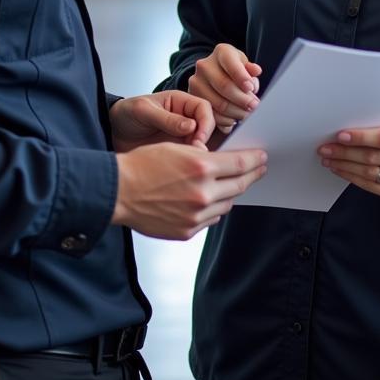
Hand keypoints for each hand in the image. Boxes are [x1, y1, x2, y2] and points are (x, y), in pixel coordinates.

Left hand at [109, 92, 214, 151]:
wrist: (112, 132)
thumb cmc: (126, 114)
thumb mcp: (143, 111)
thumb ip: (166, 118)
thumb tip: (191, 126)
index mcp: (179, 101)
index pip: (204, 108)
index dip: (206, 122)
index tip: (198, 137)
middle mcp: (185, 117)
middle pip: (208, 126)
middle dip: (204, 139)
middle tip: (194, 151)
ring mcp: (182, 134)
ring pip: (202, 142)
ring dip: (198, 151)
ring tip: (187, 160)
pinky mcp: (177, 149)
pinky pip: (191, 154)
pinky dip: (191, 160)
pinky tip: (182, 166)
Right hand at [112, 143, 267, 239]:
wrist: (117, 192)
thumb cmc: (142, 165)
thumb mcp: (177, 149)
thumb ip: (204, 157)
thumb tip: (225, 162)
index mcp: (201, 167)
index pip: (240, 164)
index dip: (255, 160)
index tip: (262, 158)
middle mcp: (202, 193)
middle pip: (239, 185)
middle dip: (252, 175)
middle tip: (259, 169)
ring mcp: (195, 215)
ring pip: (227, 204)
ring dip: (231, 193)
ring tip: (233, 185)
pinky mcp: (186, 231)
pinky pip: (210, 219)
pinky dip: (213, 209)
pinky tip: (210, 201)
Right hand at [188, 43, 261, 131]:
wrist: (215, 74)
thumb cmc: (235, 69)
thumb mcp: (244, 65)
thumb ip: (250, 69)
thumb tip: (255, 71)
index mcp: (221, 52)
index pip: (231, 64)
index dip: (242, 77)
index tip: (251, 88)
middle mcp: (204, 65)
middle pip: (224, 86)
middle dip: (242, 99)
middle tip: (254, 106)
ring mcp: (196, 82)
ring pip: (218, 103)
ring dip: (236, 112)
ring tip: (247, 114)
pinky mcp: (194, 98)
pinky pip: (211, 114)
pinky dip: (225, 120)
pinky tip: (235, 119)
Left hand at [318, 121, 379, 202]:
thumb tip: (354, 122)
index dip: (360, 137)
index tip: (340, 135)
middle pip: (372, 157)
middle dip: (344, 153)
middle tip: (325, 148)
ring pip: (370, 174)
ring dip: (345, 166)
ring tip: (329, 160)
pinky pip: (374, 188)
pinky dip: (354, 179)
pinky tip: (343, 171)